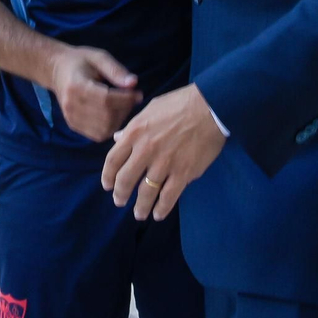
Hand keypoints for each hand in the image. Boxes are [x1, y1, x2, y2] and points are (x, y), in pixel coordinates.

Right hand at [50, 46, 142, 142]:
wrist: (56, 70)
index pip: (106, 100)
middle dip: (125, 109)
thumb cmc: (80, 61)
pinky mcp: (73, 125)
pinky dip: (110, 127)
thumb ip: (116, 70)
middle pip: (106, 117)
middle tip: (132, 99)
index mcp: (76, 86)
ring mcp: (71, 118)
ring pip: (104, 129)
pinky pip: (98, 135)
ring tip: (122, 106)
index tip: (138, 92)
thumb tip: (133, 83)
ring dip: (119, 120)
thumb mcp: (99, 57)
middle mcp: (71, 105)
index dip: (126, 99)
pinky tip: (113, 113)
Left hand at [101, 84, 225, 221]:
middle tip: (120, 202)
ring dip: (140, 207)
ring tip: (139, 214)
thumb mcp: (150, 109)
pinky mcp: (183, 173)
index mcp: (135, 133)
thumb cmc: (180, 103)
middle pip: (125, 180)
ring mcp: (164, 163)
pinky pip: (168, 197)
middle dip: (120, 195)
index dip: (107, 176)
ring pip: (146, 193)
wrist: (210, 107)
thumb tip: (118, 138)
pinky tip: (158, 214)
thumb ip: (132, 127)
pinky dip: (161, 208)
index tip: (107, 185)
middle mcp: (145, 150)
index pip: (113, 160)